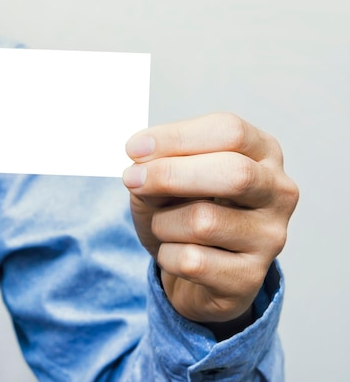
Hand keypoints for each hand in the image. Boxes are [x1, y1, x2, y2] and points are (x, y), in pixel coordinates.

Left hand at [122, 113, 298, 329]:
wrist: (195, 273)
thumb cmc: (183, 211)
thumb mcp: (167, 176)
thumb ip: (158, 163)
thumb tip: (141, 161)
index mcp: (262, 152)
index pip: (229, 131)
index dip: (177, 137)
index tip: (134, 148)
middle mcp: (278, 192)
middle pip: (234, 173)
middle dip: (171, 174)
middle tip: (131, 179)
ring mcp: (270, 237)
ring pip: (204, 222)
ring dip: (163, 223)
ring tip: (164, 227)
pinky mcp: (250, 277)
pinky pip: (192, 262)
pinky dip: (167, 256)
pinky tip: (175, 256)